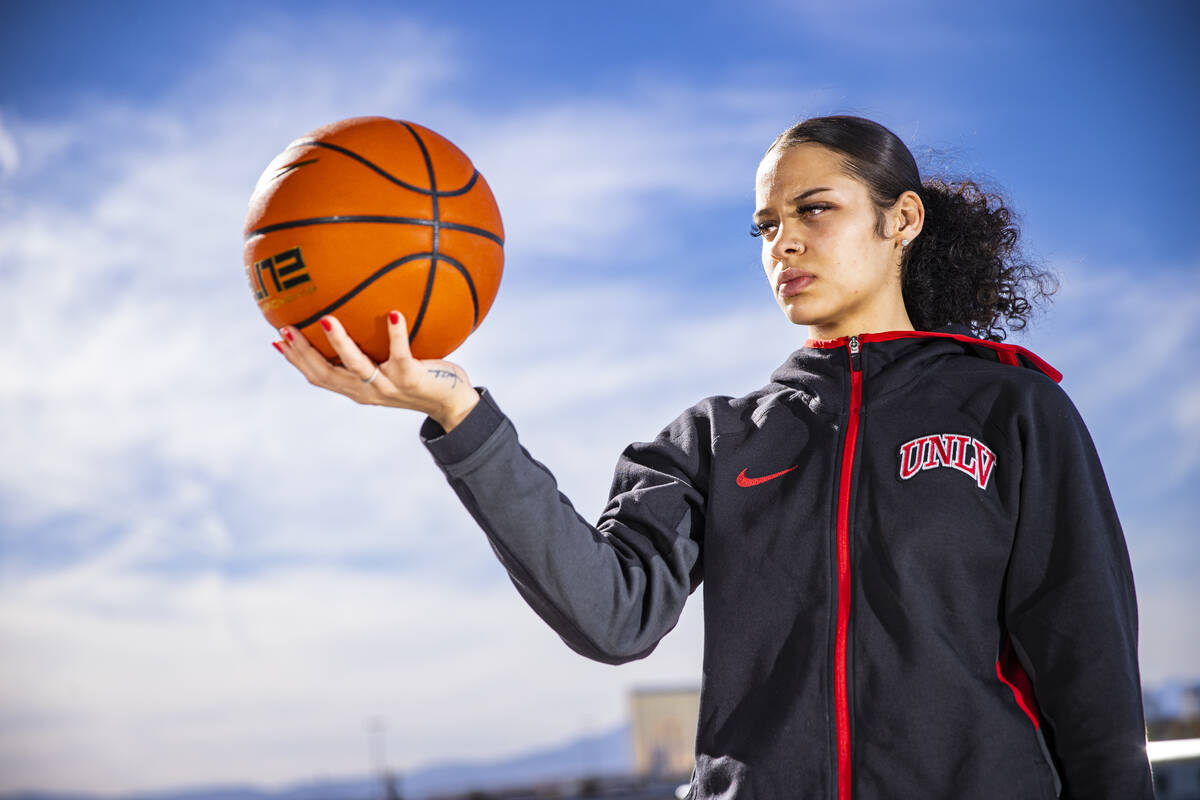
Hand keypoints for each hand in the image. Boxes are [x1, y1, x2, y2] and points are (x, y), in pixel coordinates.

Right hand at [273, 311, 479, 431]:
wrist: (451, 403)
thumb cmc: (419, 377)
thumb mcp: (387, 367)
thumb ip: (369, 352)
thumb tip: (353, 320)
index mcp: (357, 390)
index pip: (318, 376)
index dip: (296, 360)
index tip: (278, 338)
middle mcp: (368, 391)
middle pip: (326, 374)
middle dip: (303, 352)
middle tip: (287, 328)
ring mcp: (389, 386)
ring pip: (357, 366)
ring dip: (340, 343)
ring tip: (326, 319)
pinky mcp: (411, 378)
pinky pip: (402, 353)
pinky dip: (396, 334)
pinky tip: (393, 313)